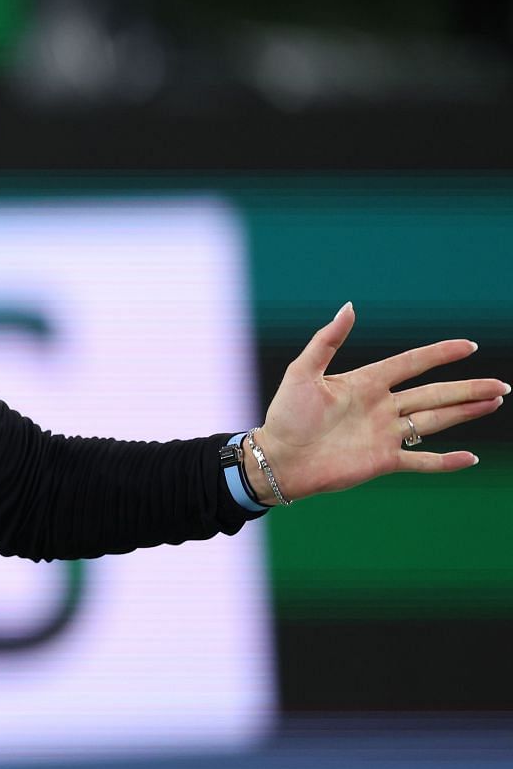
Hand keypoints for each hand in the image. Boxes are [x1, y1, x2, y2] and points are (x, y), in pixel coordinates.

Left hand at [252, 303, 505, 501]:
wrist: (278, 458)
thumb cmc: (285, 415)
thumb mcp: (303, 372)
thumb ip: (327, 340)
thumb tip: (349, 306)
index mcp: (365, 383)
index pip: (411, 363)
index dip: (439, 354)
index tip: (469, 345)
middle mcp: (381, 407)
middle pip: (434, 394)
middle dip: (468, 389)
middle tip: (502, 385)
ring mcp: (385, 434)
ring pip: (435, 420)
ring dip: (466, 412)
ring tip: (494, 401)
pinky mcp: (383, 460)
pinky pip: (421, 460)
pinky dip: (445, 462)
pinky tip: (471, 458)